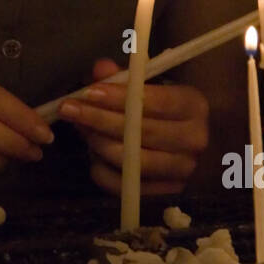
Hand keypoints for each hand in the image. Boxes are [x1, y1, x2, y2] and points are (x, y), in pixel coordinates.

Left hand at [57, 58, 208, 195]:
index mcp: (193, 106)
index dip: (120, 97)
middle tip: (69, 109)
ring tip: (81, 128)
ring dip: (98, 143)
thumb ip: (124, 77)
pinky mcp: (165, 193)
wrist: (186, 142)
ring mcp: (182, 170)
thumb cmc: (164, 108)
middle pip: (140, 133)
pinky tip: (93, 154)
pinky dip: (101, 169)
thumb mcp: (149, 85)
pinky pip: (123, 184)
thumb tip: (100, 70)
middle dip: (99, 119)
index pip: (156, 101)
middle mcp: (194, 140)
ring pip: (129, 160)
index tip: (89, 92)